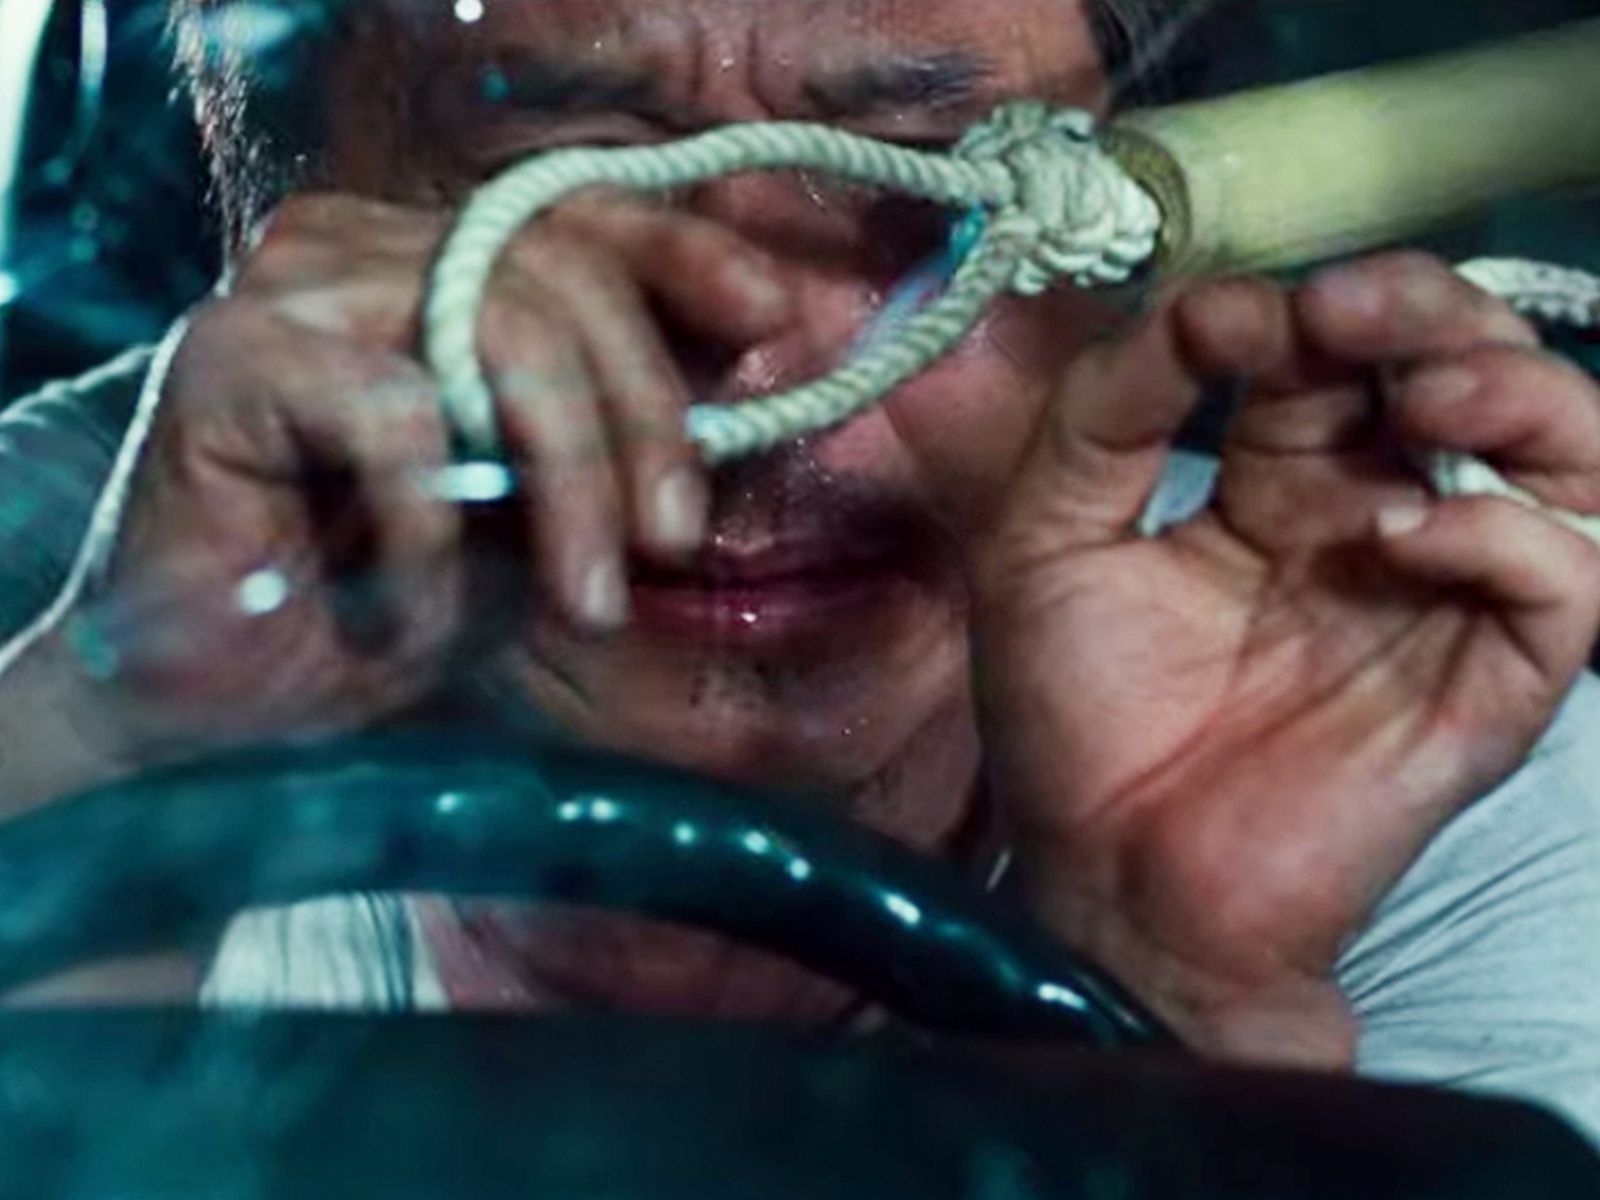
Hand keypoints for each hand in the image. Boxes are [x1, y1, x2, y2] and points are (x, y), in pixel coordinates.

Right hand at [67, 190, 791, 747]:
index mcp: (435, 265)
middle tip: (670, 541)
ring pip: (496, 324)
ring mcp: (294, 287)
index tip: (770, 320)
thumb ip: (617, 441)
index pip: (580, 220)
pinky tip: (417, 607)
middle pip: (559, 274)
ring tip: (587, 599)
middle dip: (643, 419)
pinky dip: (432, 525)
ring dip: (570, 477)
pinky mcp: (230, 354)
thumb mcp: (541, 519)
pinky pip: (394, 411)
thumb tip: (748, 374)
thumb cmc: (388, 606)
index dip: (685, 256)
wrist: (227, 705)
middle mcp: (364, 246)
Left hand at [969, 253, 1599, 1065]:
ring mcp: (1436, 601)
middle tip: (1357, 311)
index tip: (1244, 319)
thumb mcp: (1043, 538)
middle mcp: (1372, 523)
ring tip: (1427, 390)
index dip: (1311, 309)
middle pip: (1463, 372)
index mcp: (1274, 484)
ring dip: (1515, 392)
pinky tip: (1405, 531)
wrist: (1106, 880)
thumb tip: (1209, 300)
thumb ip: (1106, 412)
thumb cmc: (1073, 717)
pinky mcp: (1482, 689)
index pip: (1338, 355)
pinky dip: (1510, 535)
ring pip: (1563, 459)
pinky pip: (1567, 586)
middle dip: (1428, 313)